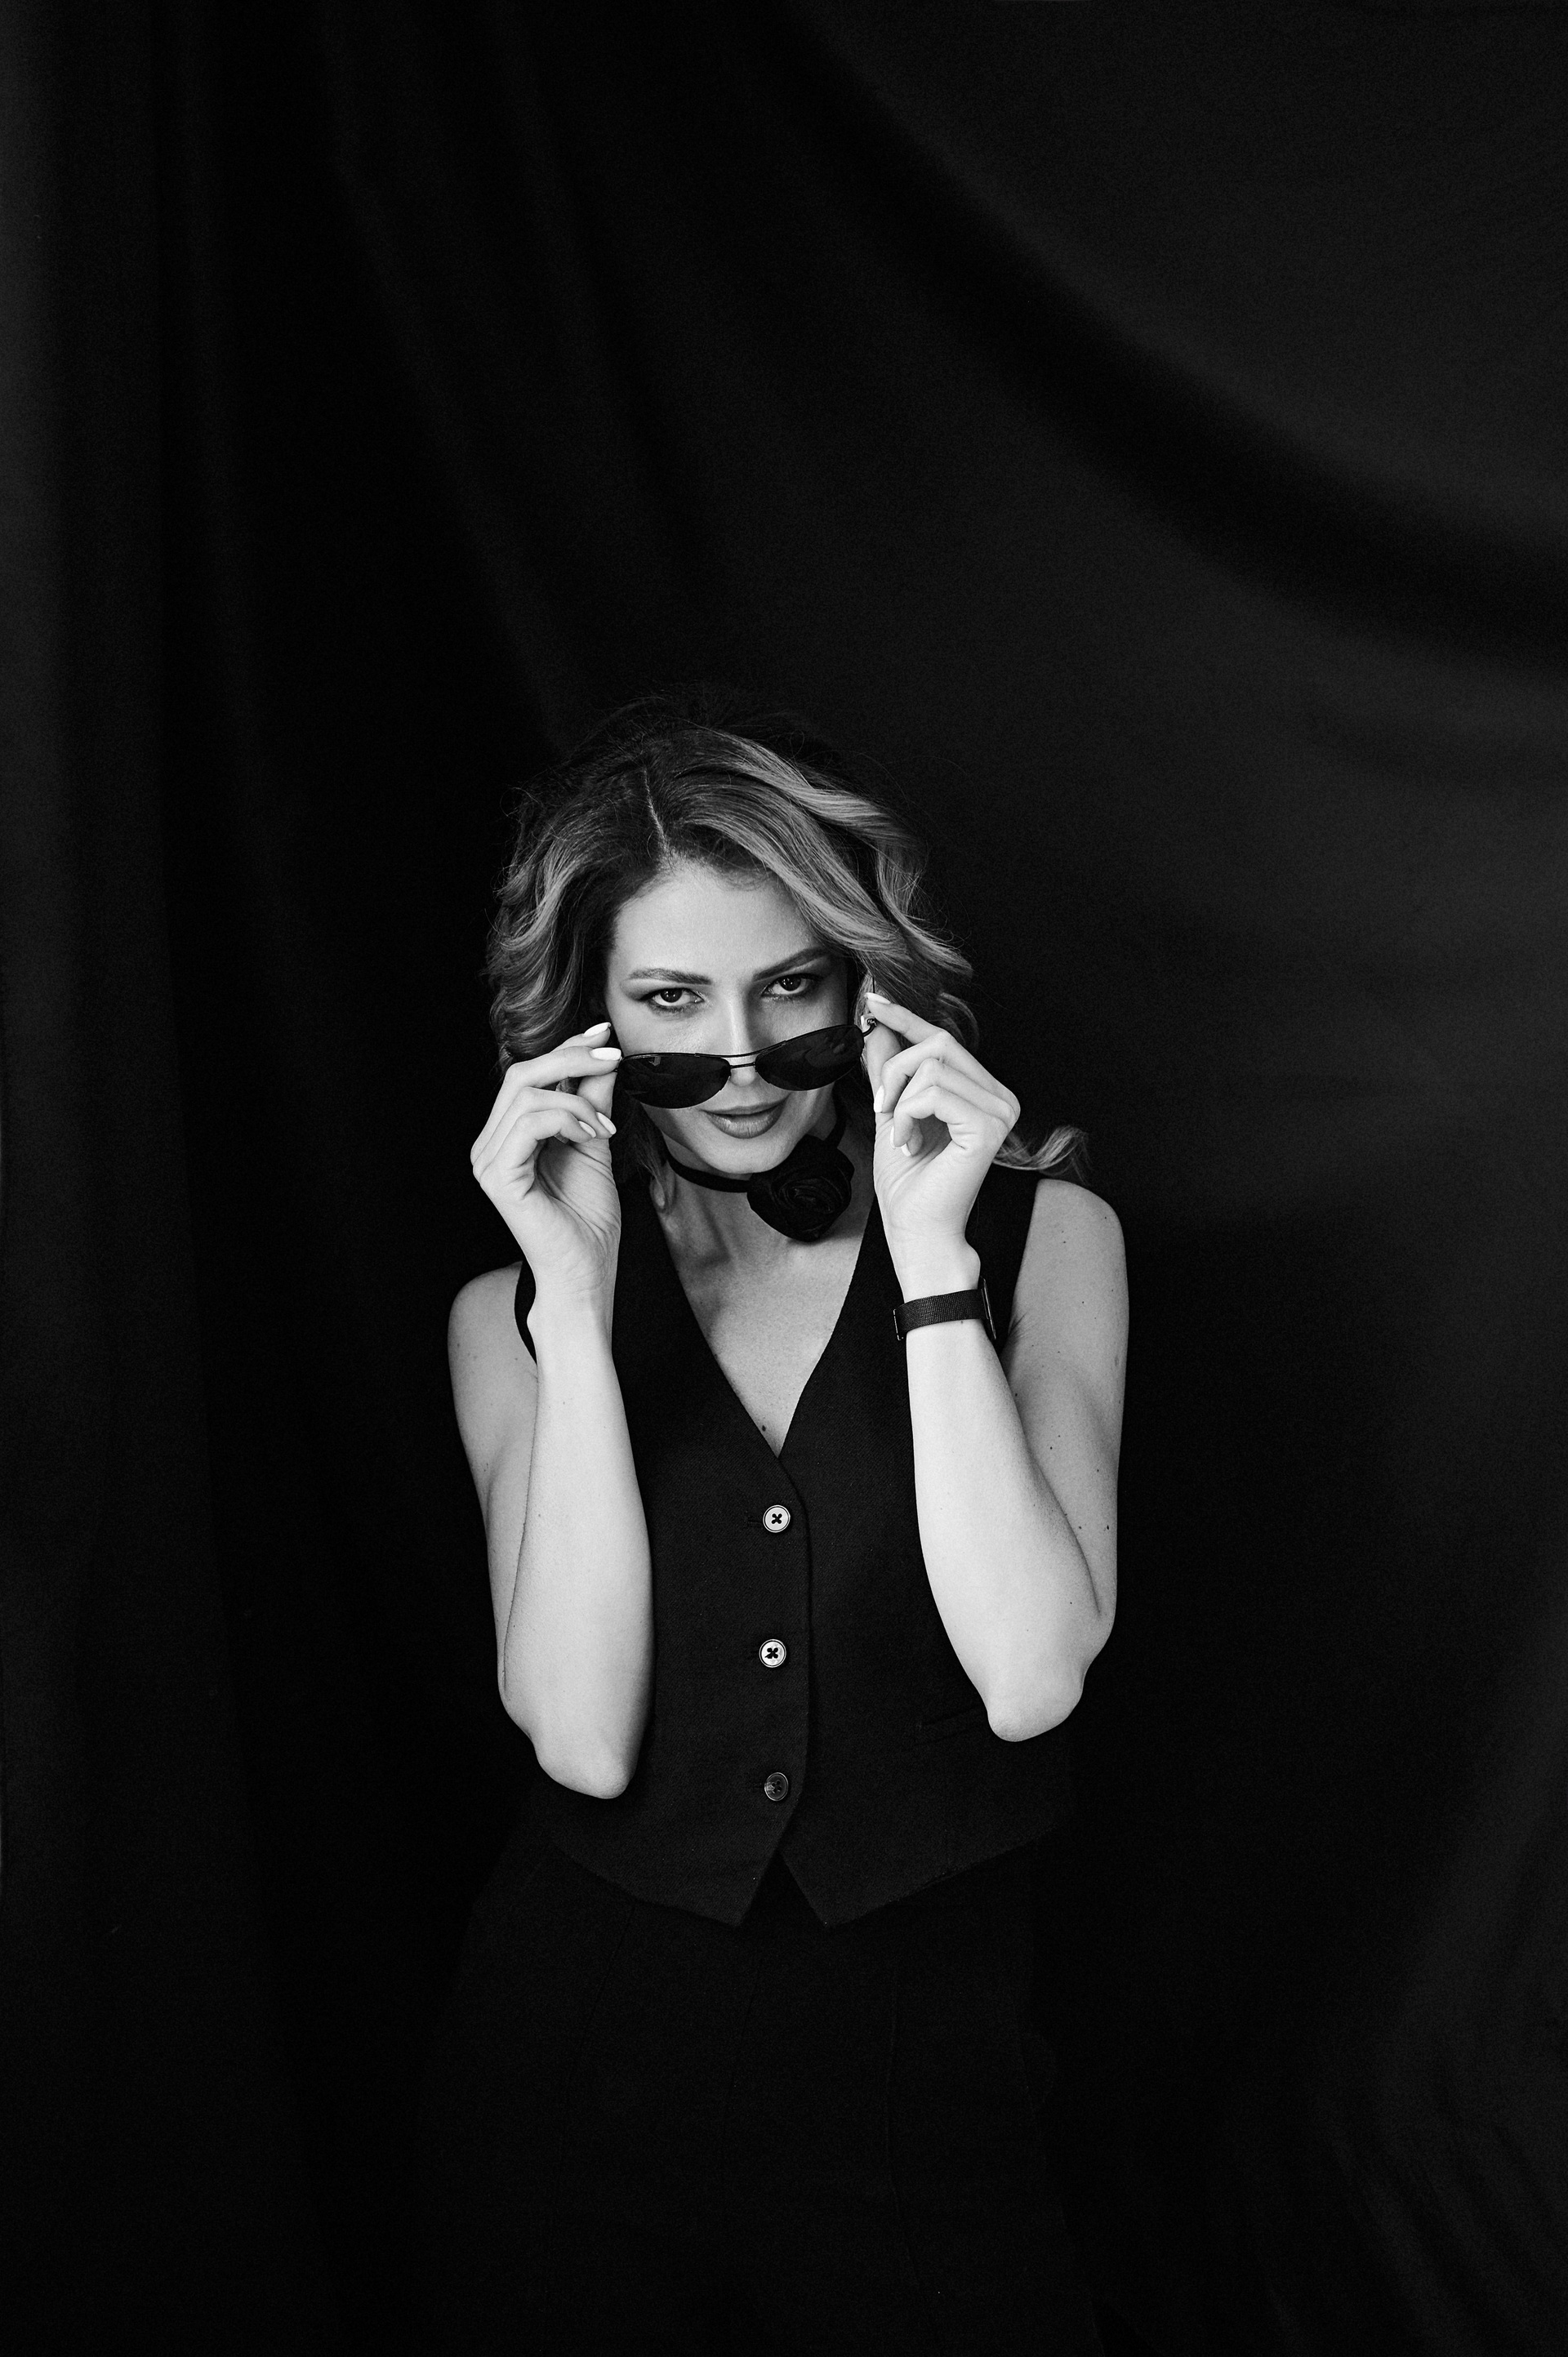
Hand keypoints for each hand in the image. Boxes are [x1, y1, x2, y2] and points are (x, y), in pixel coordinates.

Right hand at [470, 1021, 622, 1308]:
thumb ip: (592, 1101)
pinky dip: (567, 1118)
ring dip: (577, 1101)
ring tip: (605, 1127)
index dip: (566, 1048)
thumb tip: (603, 1056)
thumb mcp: (595, 1144)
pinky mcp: (498, 1176)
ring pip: (526, 1094)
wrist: (585, 1274)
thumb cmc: (587, 1222)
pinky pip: (529, 1122)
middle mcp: (490, 1144)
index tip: (605, 1035)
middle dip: (571, 1057)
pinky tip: (592, 1136)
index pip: (529, 1076)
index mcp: (507, 1136)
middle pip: (522, 1074)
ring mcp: (488, 1160)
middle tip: (613, 1057)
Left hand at [861, 992, 1020, 1283]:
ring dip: (899, 1099)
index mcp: (983, 1092)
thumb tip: (876, 1024)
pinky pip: (932, 1092)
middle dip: (895, 1069)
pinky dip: (907, 1116)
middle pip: (938, 1042)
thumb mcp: (892, 1113)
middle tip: (883, 1108)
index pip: (944, 1038)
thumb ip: (889, 1069)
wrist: (918, 1231)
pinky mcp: (989, 1127)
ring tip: (901, 1135)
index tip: (873, 998)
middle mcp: (1000, 1096)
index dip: (907, 1016)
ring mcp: (1000, 1110)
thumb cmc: (909, 1184)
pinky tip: (909, 1144)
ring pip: (931, 1064)